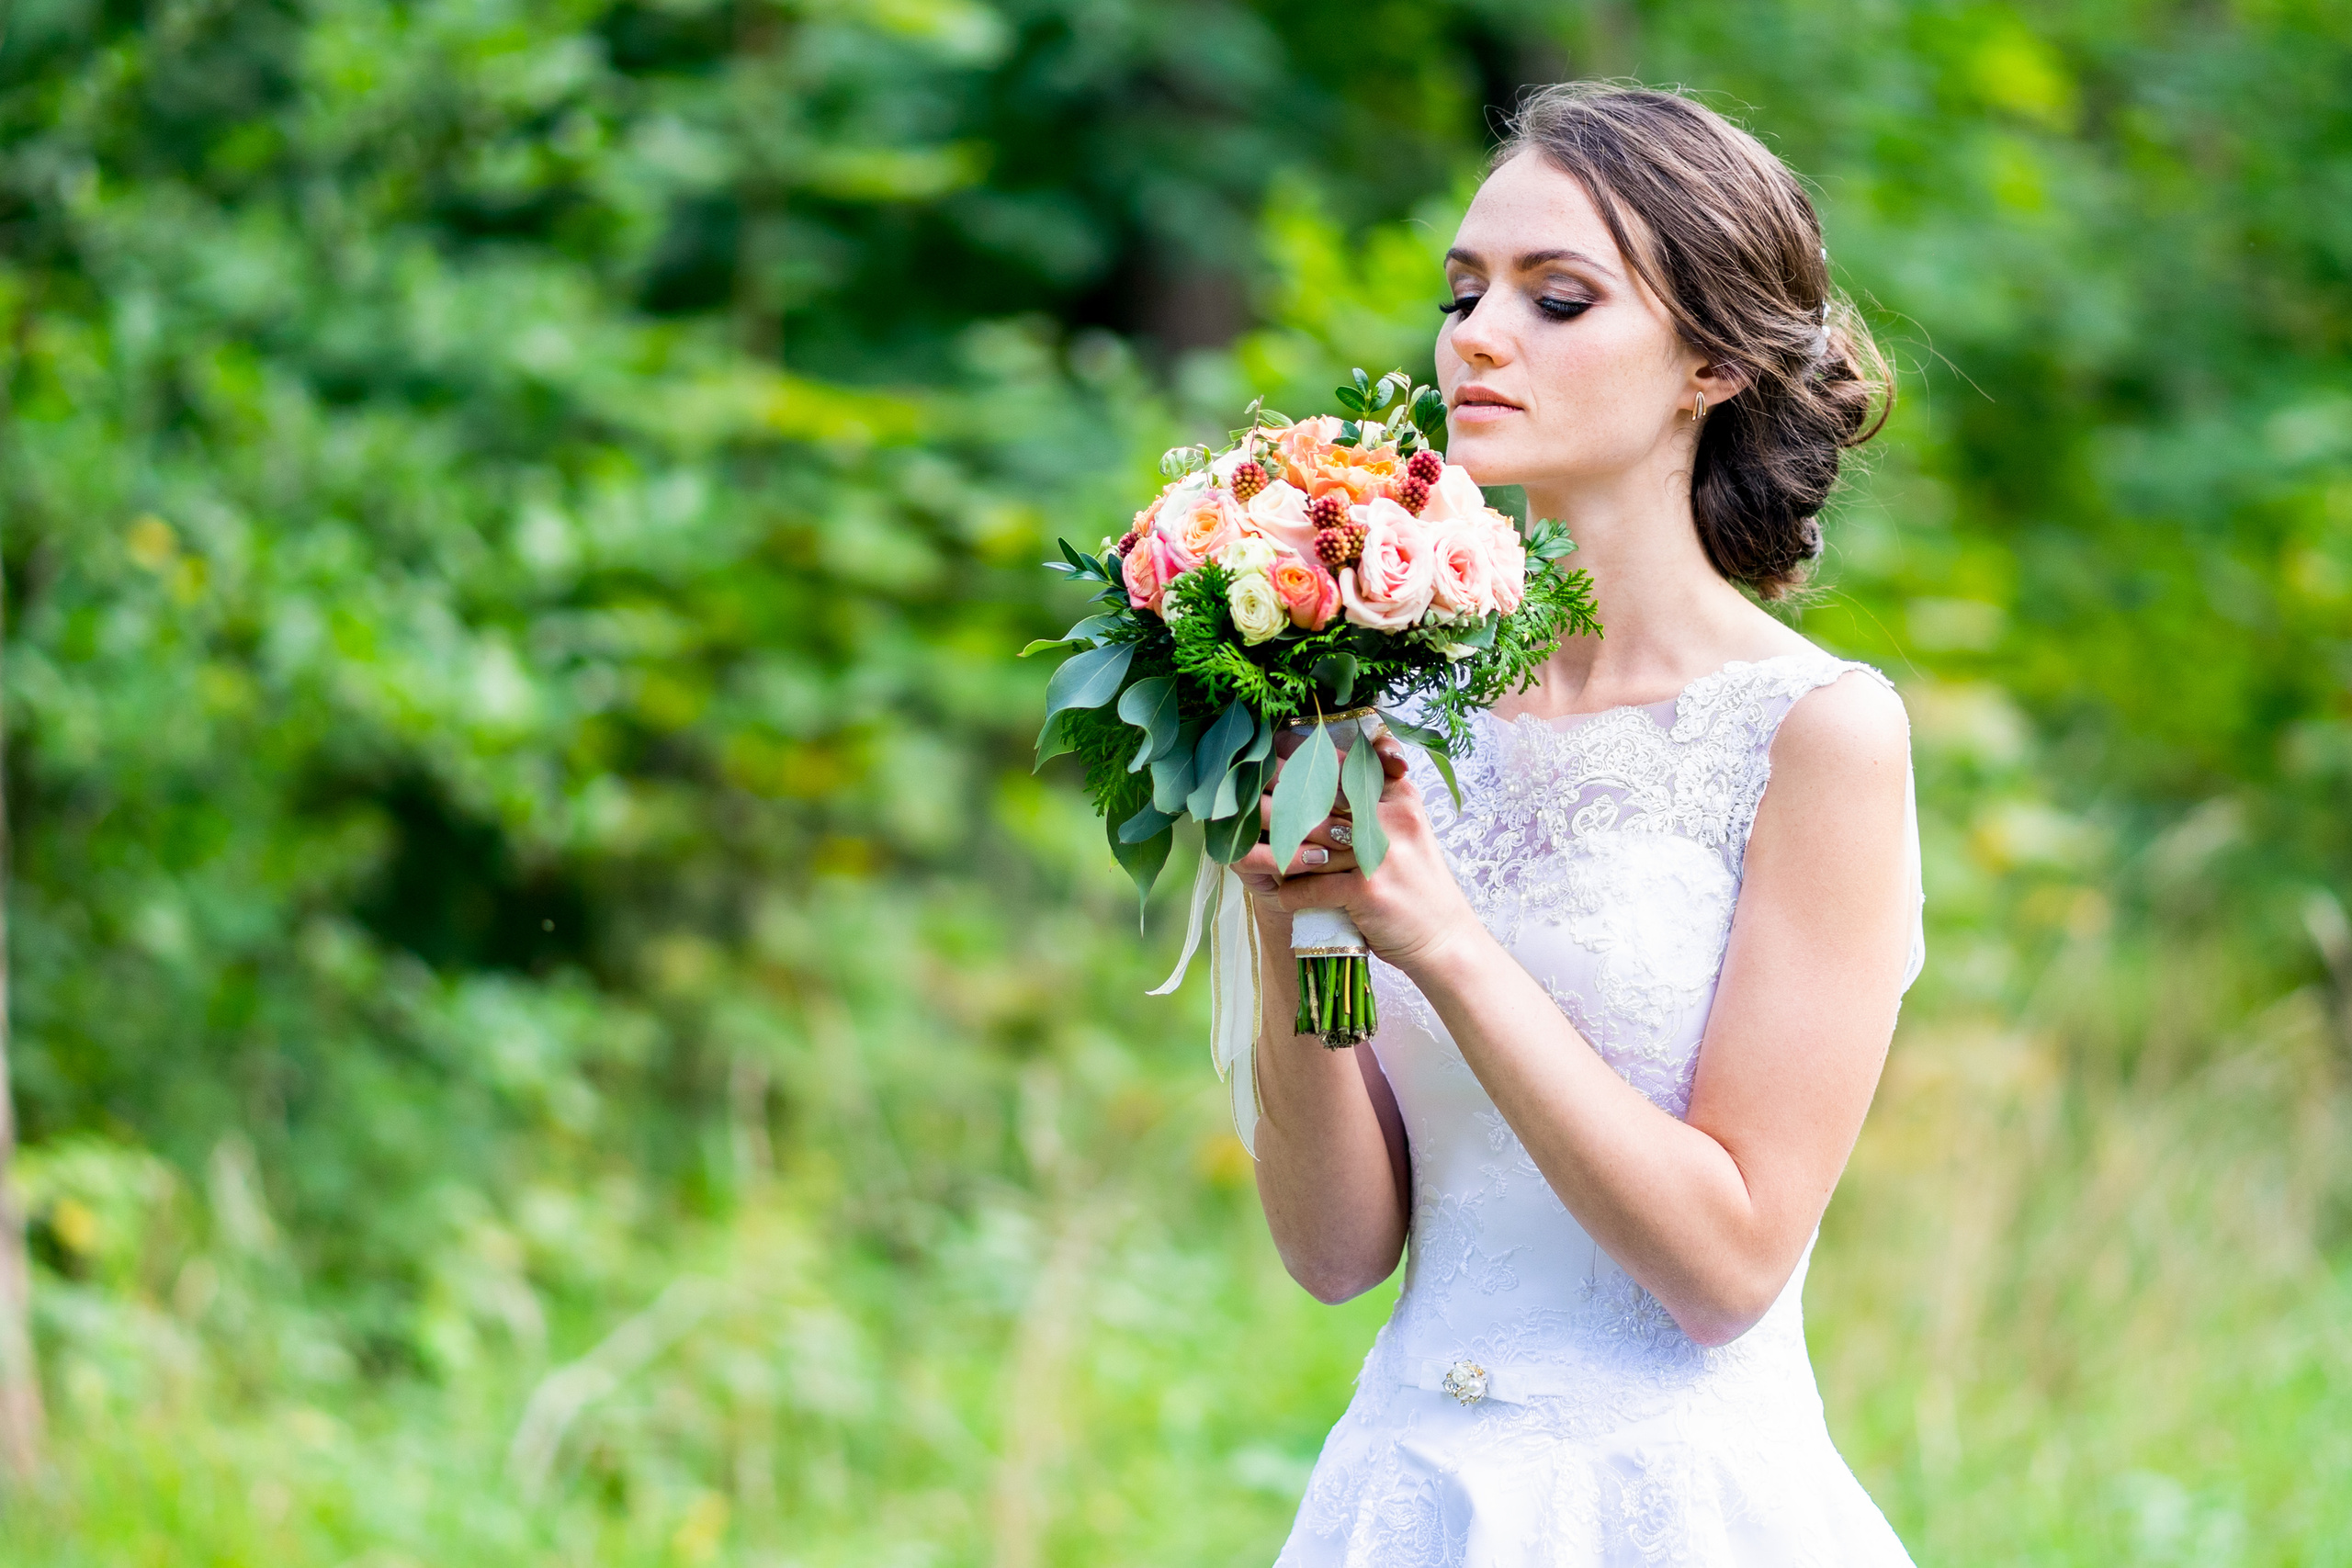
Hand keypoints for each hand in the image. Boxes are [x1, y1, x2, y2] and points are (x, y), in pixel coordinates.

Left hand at [1232, 731, 1484, 977]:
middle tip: (1244, 806)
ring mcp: (1378, 855)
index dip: (1299, 764)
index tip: (1265, 764)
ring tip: (1255, 852)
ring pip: (1308, 844)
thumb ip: (1376, 796)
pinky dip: (1293, 893)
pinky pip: (1312, 886)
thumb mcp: (1406, 829)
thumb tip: (1325, 769)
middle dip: (1277, 803)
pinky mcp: (1367, 891)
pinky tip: (1282, 895)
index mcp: (1398, 798)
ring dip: (1277, 851)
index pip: (1339, 768)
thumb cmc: (1417, 883)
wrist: (1444, 938)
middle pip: (1316, 801)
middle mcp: (1390, 819)